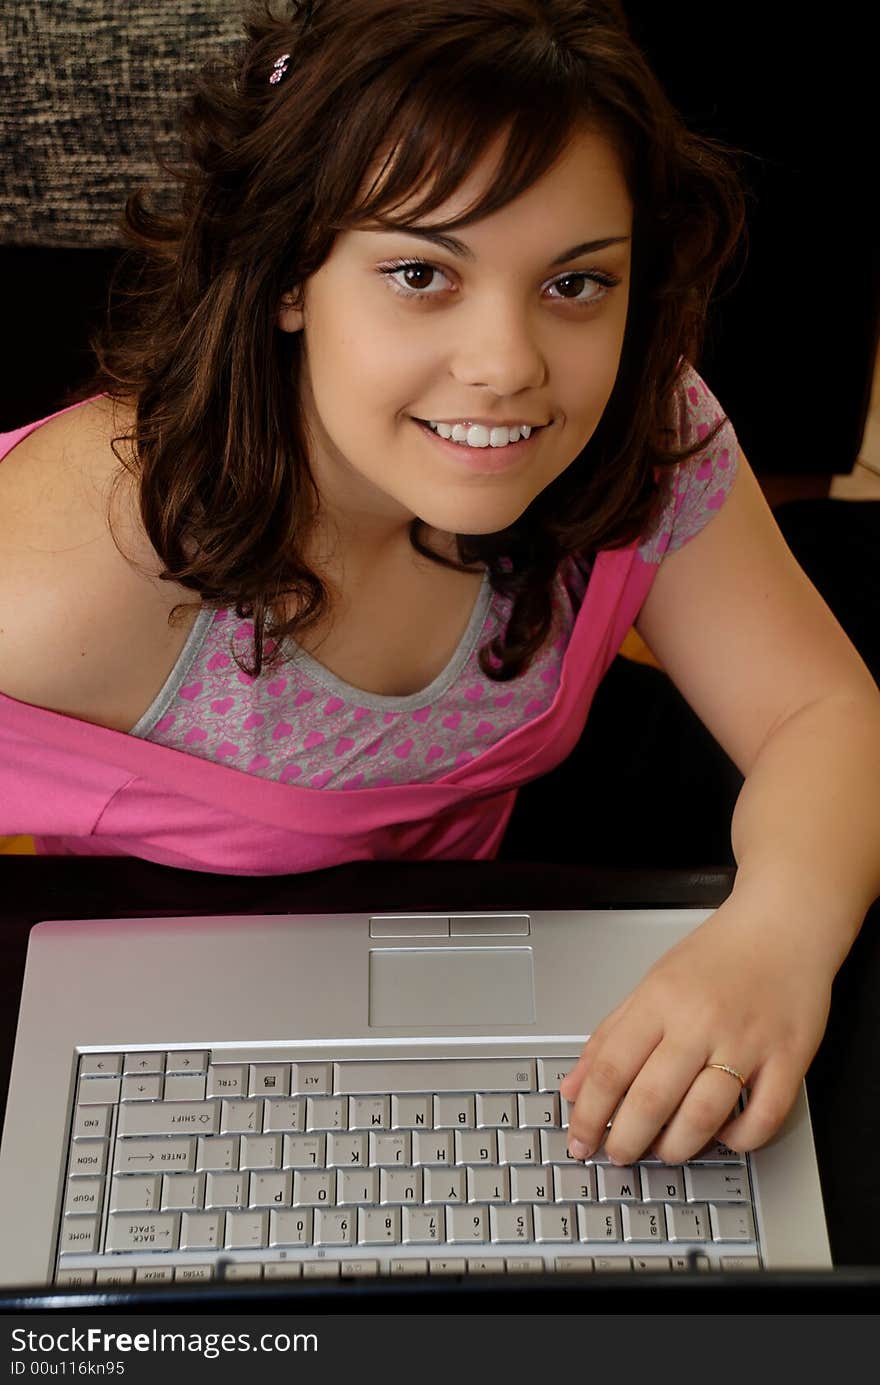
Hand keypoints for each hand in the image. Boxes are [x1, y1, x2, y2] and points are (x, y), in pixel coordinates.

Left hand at [559, 896, 834, 1164]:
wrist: (783, 925)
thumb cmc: (717, 955)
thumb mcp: (653, 983)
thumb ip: (610, 1035)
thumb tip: (574, 1087)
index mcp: (660, 1000)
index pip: (610, 1068)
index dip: (588, 1114)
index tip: (579, 1140)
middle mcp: (700, 1021)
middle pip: (651, 1099)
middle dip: (626, 1141)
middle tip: (618, 1156)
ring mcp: (746, 1041)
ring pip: (703, 1116)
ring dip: (677, 1147)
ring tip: (665, 1152)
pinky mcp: (788, 1057)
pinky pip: (763, 1118)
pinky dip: (739, 1140)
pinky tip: (723, 1138)